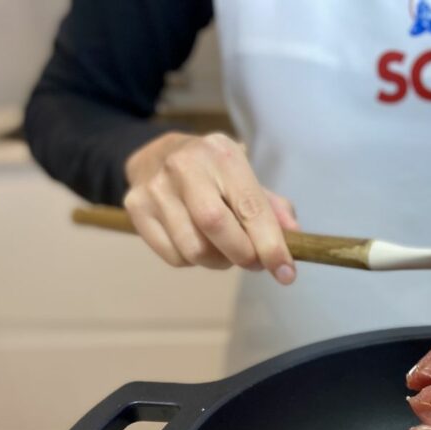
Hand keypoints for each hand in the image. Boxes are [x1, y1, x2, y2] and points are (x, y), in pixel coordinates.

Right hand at [123, 131, 298, 282]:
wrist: (156, 155)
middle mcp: (184, 166)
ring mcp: (156, 187)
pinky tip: (197, 243)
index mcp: (221, 154)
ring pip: (193, 249)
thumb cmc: (212, 175)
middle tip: (254, 262)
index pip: (250, 207)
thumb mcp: (245, 178)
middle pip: (216, 226)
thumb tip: (294, 236)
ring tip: (224, 250)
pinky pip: (174, 257)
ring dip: (218, 262)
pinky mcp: (136, 208)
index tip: (286, 273)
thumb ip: (272, 208)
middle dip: (243, 255)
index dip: (270, 245)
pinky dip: (194, 261)